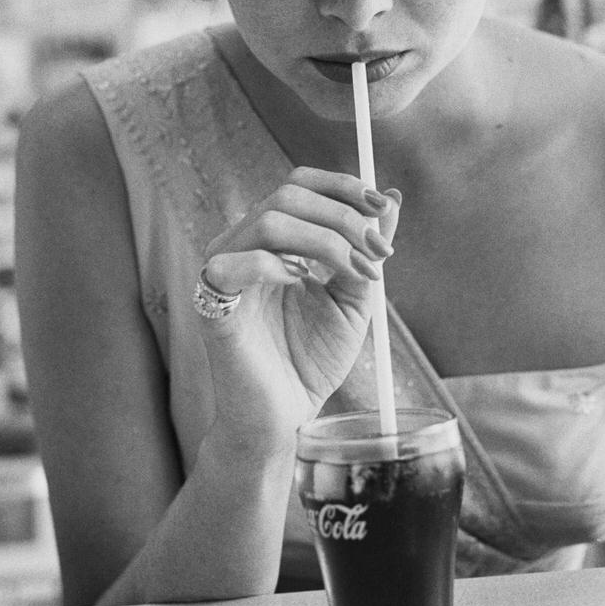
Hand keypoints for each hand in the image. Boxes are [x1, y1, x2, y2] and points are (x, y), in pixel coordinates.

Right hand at [196, 168, 399, 447]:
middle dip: (344, 216)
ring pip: (269, 221)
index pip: (299, 186)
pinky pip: (233, 265)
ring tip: (356, 273)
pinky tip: (301, 284)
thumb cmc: (310, 361)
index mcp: (272, 241)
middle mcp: (243, 247)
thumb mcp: (354, 299)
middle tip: (380, 251)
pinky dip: (274, 265)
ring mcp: (223, 272)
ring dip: (326, 241)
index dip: (341, 187)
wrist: (284, 419)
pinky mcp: (212, 306)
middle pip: (287, 196)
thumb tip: (392, 201)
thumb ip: (366, 251)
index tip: (383, 207)